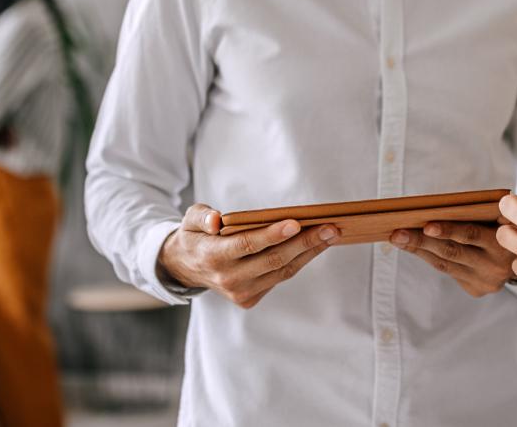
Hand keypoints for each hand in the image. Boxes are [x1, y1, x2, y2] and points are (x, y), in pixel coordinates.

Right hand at [157, 203, 338, 308]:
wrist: (185, 267)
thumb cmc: (196, 236)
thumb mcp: (190, 220)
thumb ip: (202, 217)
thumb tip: (216, 220)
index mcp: (213, 256)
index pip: (247, 245)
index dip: (272, 235)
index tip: (296, 223)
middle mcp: (228, 278)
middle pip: (273, 260)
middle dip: (305, 243)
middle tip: (330, 227)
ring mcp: (240, 292)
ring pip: (282, 271)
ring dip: (309, 252)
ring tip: (330, 234)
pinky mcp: (250, 299)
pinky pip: (280, 278)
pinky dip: (299, 261)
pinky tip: (315, 245)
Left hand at [391, 220, 516, 296]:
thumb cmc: (511, 224)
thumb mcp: (508, 214)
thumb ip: (483, 212)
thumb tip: (437, 207)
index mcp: (504, 241)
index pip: (470, 235)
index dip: (448, 230)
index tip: (425, 224)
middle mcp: (496, 265)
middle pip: (451, 252)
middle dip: (421, 242)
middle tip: (397, 233)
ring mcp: (487, 281)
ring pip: (446, 264)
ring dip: (420, 251)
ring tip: (399, 239)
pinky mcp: (479, 290)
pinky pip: (450, 273)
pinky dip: (430, 259)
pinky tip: (415, 249)